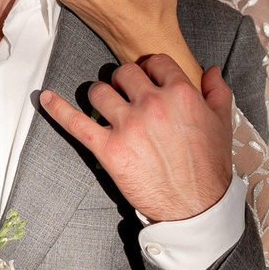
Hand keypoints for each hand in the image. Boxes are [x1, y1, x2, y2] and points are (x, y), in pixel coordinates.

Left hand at [37, 53, 233, 222]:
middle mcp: (152, 104)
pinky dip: (58, 109)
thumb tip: (212, 70)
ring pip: (99, 91)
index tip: (146, 77)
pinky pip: (76, 122)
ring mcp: (128, 126)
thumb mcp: (222, 124)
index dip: (150, 69)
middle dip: (124, 81)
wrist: (195, 207)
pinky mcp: (108, 148)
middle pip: (125, 73)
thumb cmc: (209, 167)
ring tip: (103, 104)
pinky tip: (45, 98)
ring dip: (99, 95)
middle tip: (125, 93)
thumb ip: (217, 92)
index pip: (156, 62)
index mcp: (181, 94)